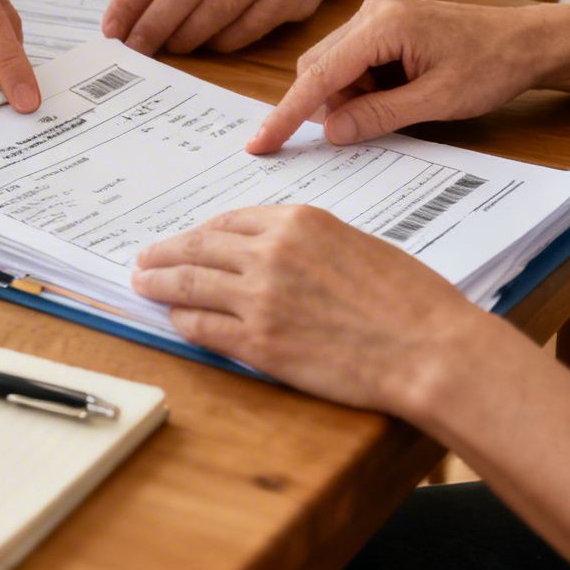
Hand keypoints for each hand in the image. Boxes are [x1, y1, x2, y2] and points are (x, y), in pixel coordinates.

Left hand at [131, 205, 484, 412]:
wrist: (427, 349)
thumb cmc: (409, 299)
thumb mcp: (356, 244)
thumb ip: (308, 244)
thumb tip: (274, 253)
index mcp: (299, 222)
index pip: (231, 221)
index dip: (203, 232)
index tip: (188, 239)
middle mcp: (271, 254)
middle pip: (199, 248)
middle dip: (165, 253)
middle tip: (144, 258)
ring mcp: (260, 300)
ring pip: (190, 286)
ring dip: (159, 284)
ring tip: (141, 283)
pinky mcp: (259, 344)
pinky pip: (204, 328)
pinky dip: (183, 322)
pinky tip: (174, 320)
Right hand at [247, 0, 545, 153]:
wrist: (526, 41)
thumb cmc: (492, 66)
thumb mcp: (438, 101)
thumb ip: (379, 116)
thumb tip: (330, 133)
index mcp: (382, 24)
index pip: (318, 76)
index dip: (286, 114)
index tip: (260, 144)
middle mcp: (370, 11)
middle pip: (318, 69)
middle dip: (333, 105)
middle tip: (370, 126)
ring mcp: (374, 14)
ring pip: (333, 68)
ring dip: (351, 98)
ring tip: (401, 104)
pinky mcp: (381, 24)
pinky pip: (351, 62)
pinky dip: (363, 87)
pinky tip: (400, 93)